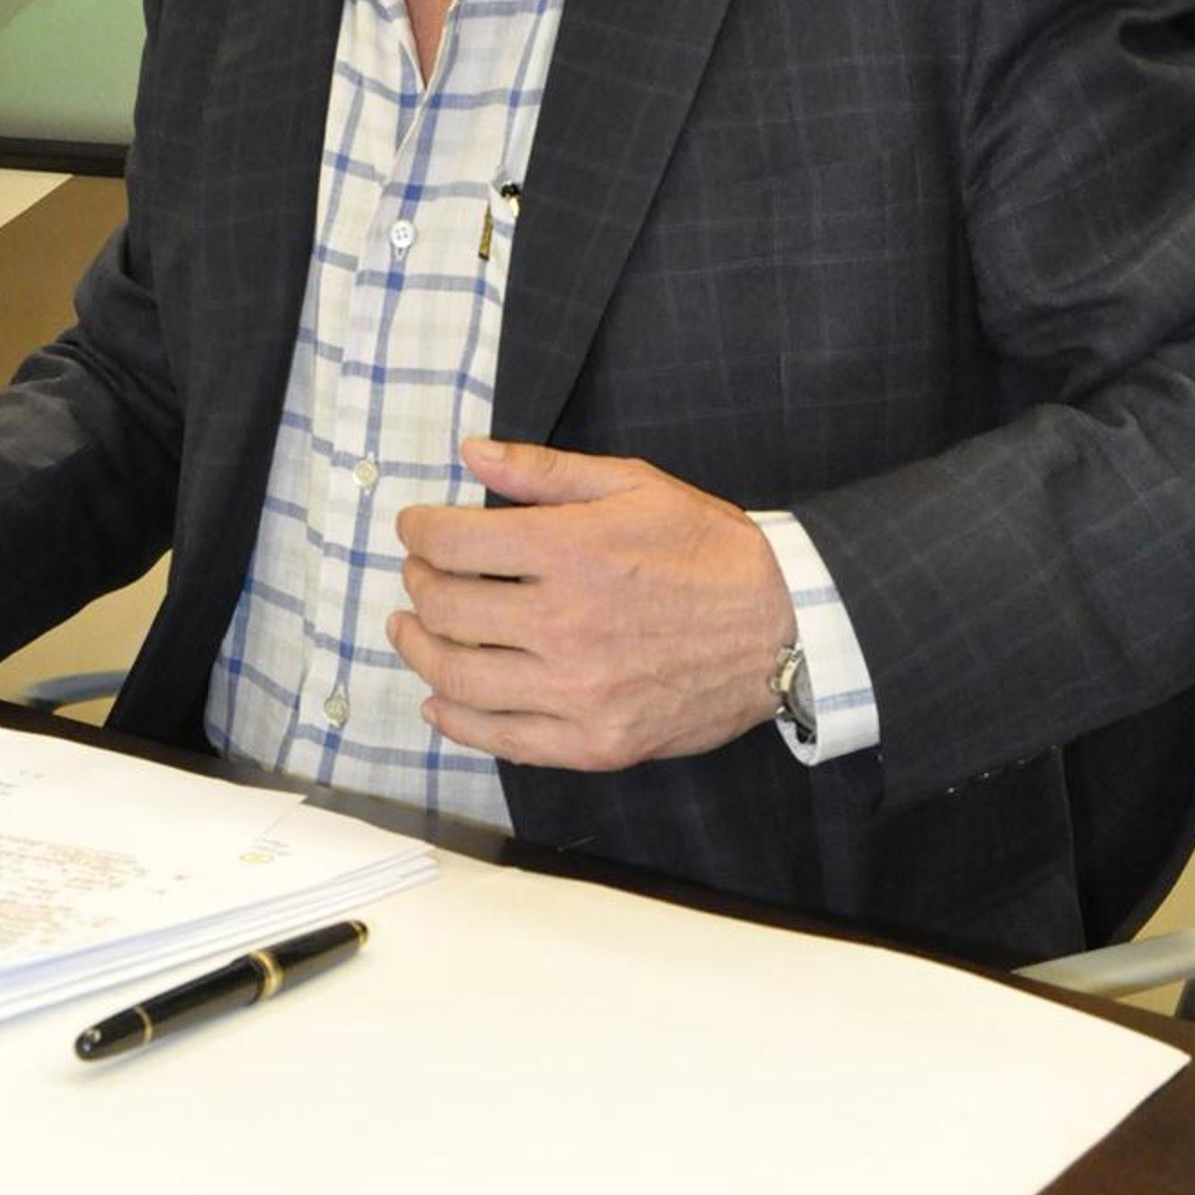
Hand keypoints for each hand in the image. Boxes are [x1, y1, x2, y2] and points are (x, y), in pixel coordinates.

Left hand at [390, 437, 797, 770]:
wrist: (783, 629)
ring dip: (420, 649)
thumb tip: (472, 453)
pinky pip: (499, 738)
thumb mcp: (635, 485)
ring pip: (458, 678)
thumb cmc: (709, 551)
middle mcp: (564, 624)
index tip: (416, 528)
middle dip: (417, 583)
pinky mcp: (592, 741)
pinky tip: (440, 701)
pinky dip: (455, 721)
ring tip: (412, 629)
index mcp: (570, 551)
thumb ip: (545, 471)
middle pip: (445, 608)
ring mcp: (576, 691)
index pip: (452, 542)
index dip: (418, 530)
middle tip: (419, 574)